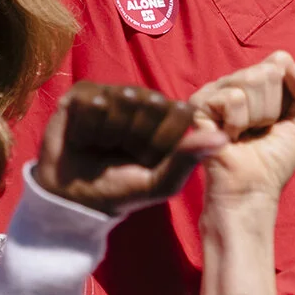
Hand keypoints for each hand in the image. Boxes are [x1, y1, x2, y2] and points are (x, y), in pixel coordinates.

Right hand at [36, 81, 223, 217]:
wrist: (73, 201)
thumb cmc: (121, 191)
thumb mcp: (158, 183)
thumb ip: (187, 159)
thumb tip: (222, 137)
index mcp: (166, 119)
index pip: (181, 110)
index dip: (163, 139)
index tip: (148, 158)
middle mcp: (141, 100)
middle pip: (152, 102)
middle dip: (135, 135)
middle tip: (121, 152)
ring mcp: (111, 93)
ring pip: (122, 99)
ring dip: (109, 132)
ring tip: (100, 146)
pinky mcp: (82, 95)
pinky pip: (92, 101)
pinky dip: (87, 128)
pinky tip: (83, 139)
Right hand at [194, 51, 294, 209]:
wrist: (252, 190)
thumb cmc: (272, 160)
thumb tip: (290, 66)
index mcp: (257, 81)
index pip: (280, 61)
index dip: (289, 91)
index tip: (280, 118)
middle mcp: (234, 80)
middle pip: (268, 71)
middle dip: (273, 109)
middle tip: (260, 130)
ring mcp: (215, 90)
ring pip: (252, 81)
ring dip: (257, 117)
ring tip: (245, 134)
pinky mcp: (199, 104)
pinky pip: (233, 98)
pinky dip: (239, 123)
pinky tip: (230, 136)